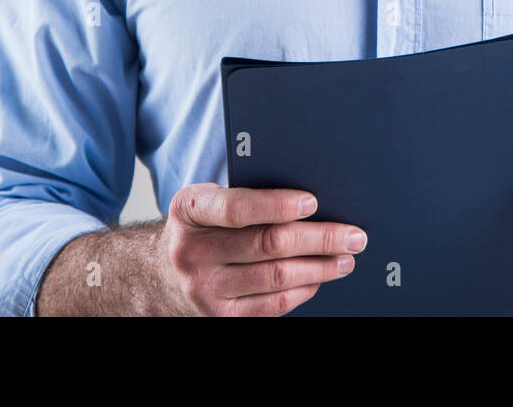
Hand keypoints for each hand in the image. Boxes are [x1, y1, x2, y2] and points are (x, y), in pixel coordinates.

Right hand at [159, 183, 366, 315]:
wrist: (159, 272)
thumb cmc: (200, 226)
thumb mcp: (206, 200)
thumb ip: (245, 194)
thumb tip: (309, 200)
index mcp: (189, 210)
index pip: (237, 207)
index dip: (277, 205)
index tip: (313, 202)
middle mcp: (192, 252)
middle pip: (267, 245)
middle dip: (318, 239)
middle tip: (353, 235)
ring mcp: (204, 290)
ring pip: (275, 278)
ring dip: (319, 268)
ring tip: (346, 258)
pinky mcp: (220, 317)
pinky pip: (272, 306)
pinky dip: (303, 290)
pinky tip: (320, 278)